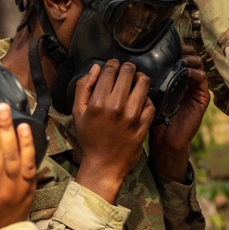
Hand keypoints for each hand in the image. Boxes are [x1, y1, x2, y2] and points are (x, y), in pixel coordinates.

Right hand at [73, 59, 155, 203]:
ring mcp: (132, 116)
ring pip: (144, 83)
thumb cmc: (89, 138)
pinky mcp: (144, 125)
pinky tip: (141, 101)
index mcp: (98, 102)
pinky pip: (151, 102)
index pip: (110, 70)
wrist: (103, 165)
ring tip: (136, 82)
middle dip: (127, 68)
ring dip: (140, 79)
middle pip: (129, 72)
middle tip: (126, 72)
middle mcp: (116, 107)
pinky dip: (147, 99)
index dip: (113, 63)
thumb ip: (84, 87)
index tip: (113, 65)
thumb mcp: (78, 112)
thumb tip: (96, 68)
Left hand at [148, 45, 209, 181]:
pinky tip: (185, 71)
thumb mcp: (146, 96)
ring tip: (181, 58)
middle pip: (189, 57)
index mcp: (172, 79)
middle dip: (183, 50)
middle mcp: (185, 82)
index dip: (173, 48)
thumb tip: (132, 62)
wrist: (164, 141)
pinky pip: (202, 80)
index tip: (164, 43)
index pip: (176, 57)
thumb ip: (143, 81)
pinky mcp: (201, 98)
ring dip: (190, 59)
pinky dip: (195, 73)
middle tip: (176, 46)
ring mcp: (195, 89)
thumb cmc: (151, 119)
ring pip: (197, 65)